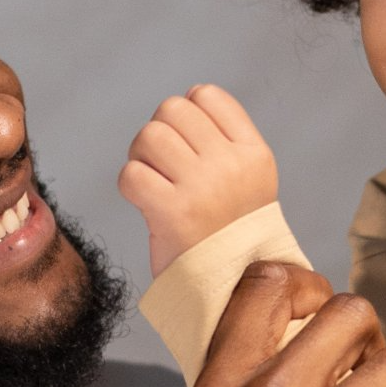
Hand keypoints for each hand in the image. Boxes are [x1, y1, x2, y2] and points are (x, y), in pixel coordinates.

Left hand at [119, 85, 277, 276]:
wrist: (233, 291)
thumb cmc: (228, 233)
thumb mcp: (245, 181)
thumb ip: (221, 141)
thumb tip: (180, 102)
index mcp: (255, 154)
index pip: (207, 95)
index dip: (187, 113)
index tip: (188, 145)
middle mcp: (233, 166)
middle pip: (172, 109)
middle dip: (159, 134)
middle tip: (164, 167)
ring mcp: (205, 188)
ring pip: (150, 135)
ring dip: (141, 156)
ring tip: (154, 182)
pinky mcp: (174, 213)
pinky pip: (131, 174)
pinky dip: (131, 186)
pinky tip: (146, 203)